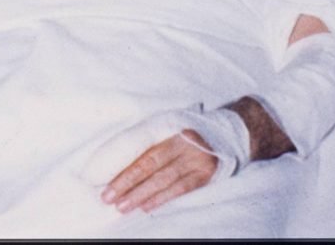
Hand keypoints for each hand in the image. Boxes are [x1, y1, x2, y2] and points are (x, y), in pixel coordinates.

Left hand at [84, 106, 249, 213]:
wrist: (230, 134)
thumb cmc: (192, 133)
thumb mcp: (172, 128)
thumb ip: (153, 141)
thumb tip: (121, 161)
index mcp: (172, 129)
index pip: (143, 152)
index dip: (124, 168)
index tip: (104, 182)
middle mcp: (184, 143)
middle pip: (150, 165)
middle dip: (126, 183)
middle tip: (108, 197)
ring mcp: (197, 159)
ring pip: (164, 180)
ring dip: (141, 195)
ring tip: (122, 206)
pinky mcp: (207, 174)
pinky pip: (181, 189)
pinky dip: (162, 198)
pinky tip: (146, 206)